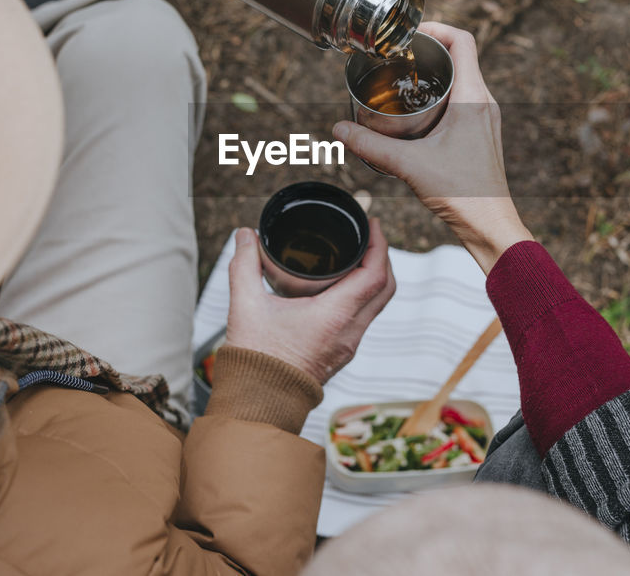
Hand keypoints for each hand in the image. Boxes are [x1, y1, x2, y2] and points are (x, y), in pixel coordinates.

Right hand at [225, 223, 395, 383]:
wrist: (258, 404)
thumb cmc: (254, 360)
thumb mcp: (245, 306)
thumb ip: (244, 266)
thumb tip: (244, 235)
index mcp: (334, 316)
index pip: (375, 276)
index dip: (380, 245)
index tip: (372, 224)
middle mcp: (349, 332)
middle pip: (385, 289)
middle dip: (382, 257)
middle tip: (367, 235)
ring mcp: (348, 345)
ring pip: (377, 305)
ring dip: (375, 278)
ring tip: (358, 256)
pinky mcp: (341, 353)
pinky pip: (364, 318)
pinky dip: (363, 296)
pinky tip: (344, 286)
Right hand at [332, 22, 531, 272]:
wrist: (489, 225)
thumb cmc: (463, 194)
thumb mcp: (409, 165)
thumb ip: (371, 146)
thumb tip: (338, 131)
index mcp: (474, 98)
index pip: (463, 41)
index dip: (436, 27)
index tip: (409, 33)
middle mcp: (485, 102)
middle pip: (460, 56)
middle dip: (428, 51)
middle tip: (398, 56)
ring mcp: (486, 118)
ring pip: (463, 78)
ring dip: (435, 73)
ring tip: (403, 79)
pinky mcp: (482, 133)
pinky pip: (464, 99)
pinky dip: (442, 95)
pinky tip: (418, 112)